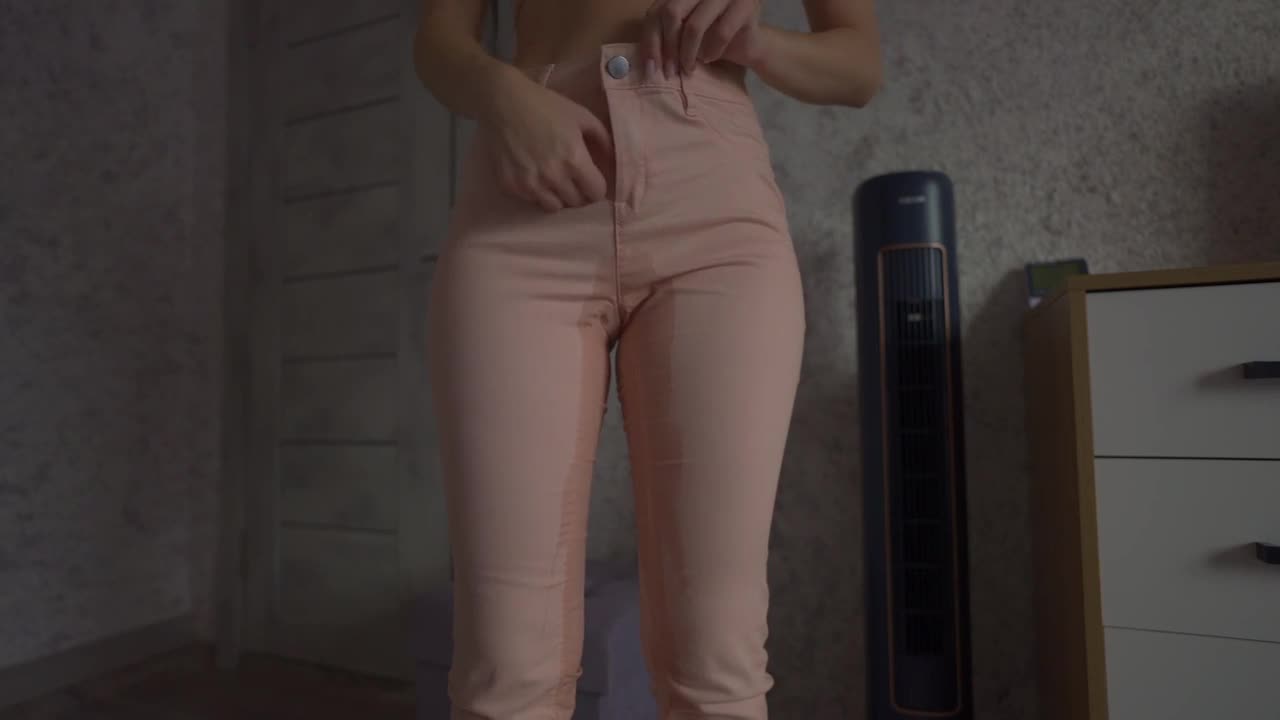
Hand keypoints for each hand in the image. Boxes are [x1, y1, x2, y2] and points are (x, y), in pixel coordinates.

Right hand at [481, 71, 612, 211]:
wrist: (502, 101)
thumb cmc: (545, 105)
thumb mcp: (582, 116)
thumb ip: (603, 140)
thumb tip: (614, 161)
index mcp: (574, 160)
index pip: (596, 193)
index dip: (597, 187)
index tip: (592, 180)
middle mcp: (553, 177)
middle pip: (576, 203)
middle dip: (579, 192)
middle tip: (573, 179)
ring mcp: (529, 184)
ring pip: (553, 207)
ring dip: (558, 197)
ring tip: (554, 181)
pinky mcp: (510, 186)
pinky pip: (531, 201)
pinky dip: (536, 192)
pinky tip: (534, 175)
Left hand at [640, 0, 764, 78]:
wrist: (750, 44)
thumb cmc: (712, 39)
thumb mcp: (683, 35)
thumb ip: (665, 36)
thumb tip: (647, 62)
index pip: (657, 10)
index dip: (650, 39)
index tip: (650, 68)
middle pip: (671, 12)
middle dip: (667, 47)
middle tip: (669, 72)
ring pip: (694, 25)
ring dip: (688, 53)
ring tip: (688, 69)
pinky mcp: (746, 5)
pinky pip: (721, 32)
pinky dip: (712, 51)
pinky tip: (710, 59)